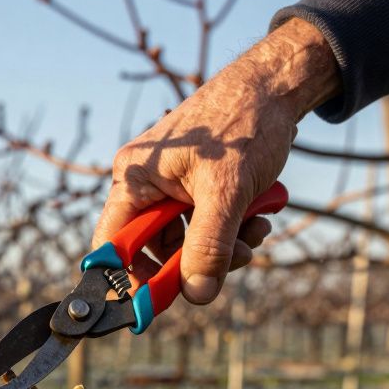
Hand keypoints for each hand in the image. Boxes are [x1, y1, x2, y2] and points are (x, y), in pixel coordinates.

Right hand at [95, 18, 338, 303]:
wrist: (276, 87)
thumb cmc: (244, 123)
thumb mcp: (228, 191)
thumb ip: (209, 245)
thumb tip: (196, 294)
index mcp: (134, 178)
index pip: (112, 243)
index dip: (130, 277)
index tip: (157, 302)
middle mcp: (146, 184)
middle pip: (154, 248)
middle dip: (195, 261)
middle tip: (233, 262)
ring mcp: (171, 186)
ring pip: (186, 240)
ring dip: (222, 247)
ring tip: (254, 232)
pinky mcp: (196, 187)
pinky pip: (205, 225)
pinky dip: (231, 230)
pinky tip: (257, 219)